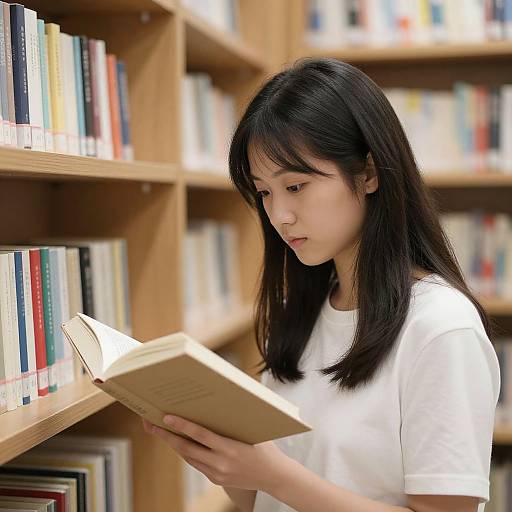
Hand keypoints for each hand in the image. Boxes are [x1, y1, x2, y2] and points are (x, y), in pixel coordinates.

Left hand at [142, 415, 291, 491]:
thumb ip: (234, 420)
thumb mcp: (252, 430)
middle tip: (151, 424)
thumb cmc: (265, 447)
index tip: (166, 417)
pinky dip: (186, 452)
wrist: (275, 476)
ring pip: (188, 457)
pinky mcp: (216, 480)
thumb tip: (220, 400)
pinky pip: (196, 463)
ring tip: (160, 430)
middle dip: (167, 436)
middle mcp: (220, 464)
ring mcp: (217, 474)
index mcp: (230, 449)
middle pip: (186, 448)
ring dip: (174, 444)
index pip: (200, 435)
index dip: (181, 426)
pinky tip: (179, 442)